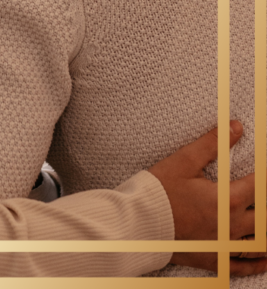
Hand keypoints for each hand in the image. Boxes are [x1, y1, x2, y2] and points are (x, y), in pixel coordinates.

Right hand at [148, 121, 266, 275]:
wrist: (139, 222)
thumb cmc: (160, 190)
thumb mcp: (184, 161)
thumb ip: (213, 143)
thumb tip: (236, 127)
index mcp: (227, 199)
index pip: (259, 185)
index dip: (265, 175)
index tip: (264, 168)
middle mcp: (231, 225)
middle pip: (264, 216)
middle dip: (265, 203)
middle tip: (262, 194)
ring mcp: (223, 245)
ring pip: (258, 242)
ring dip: (264, 231)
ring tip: (263, 219)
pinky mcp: (213, 259)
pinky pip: (241, 266)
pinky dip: (256, 263)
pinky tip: (264, 259)